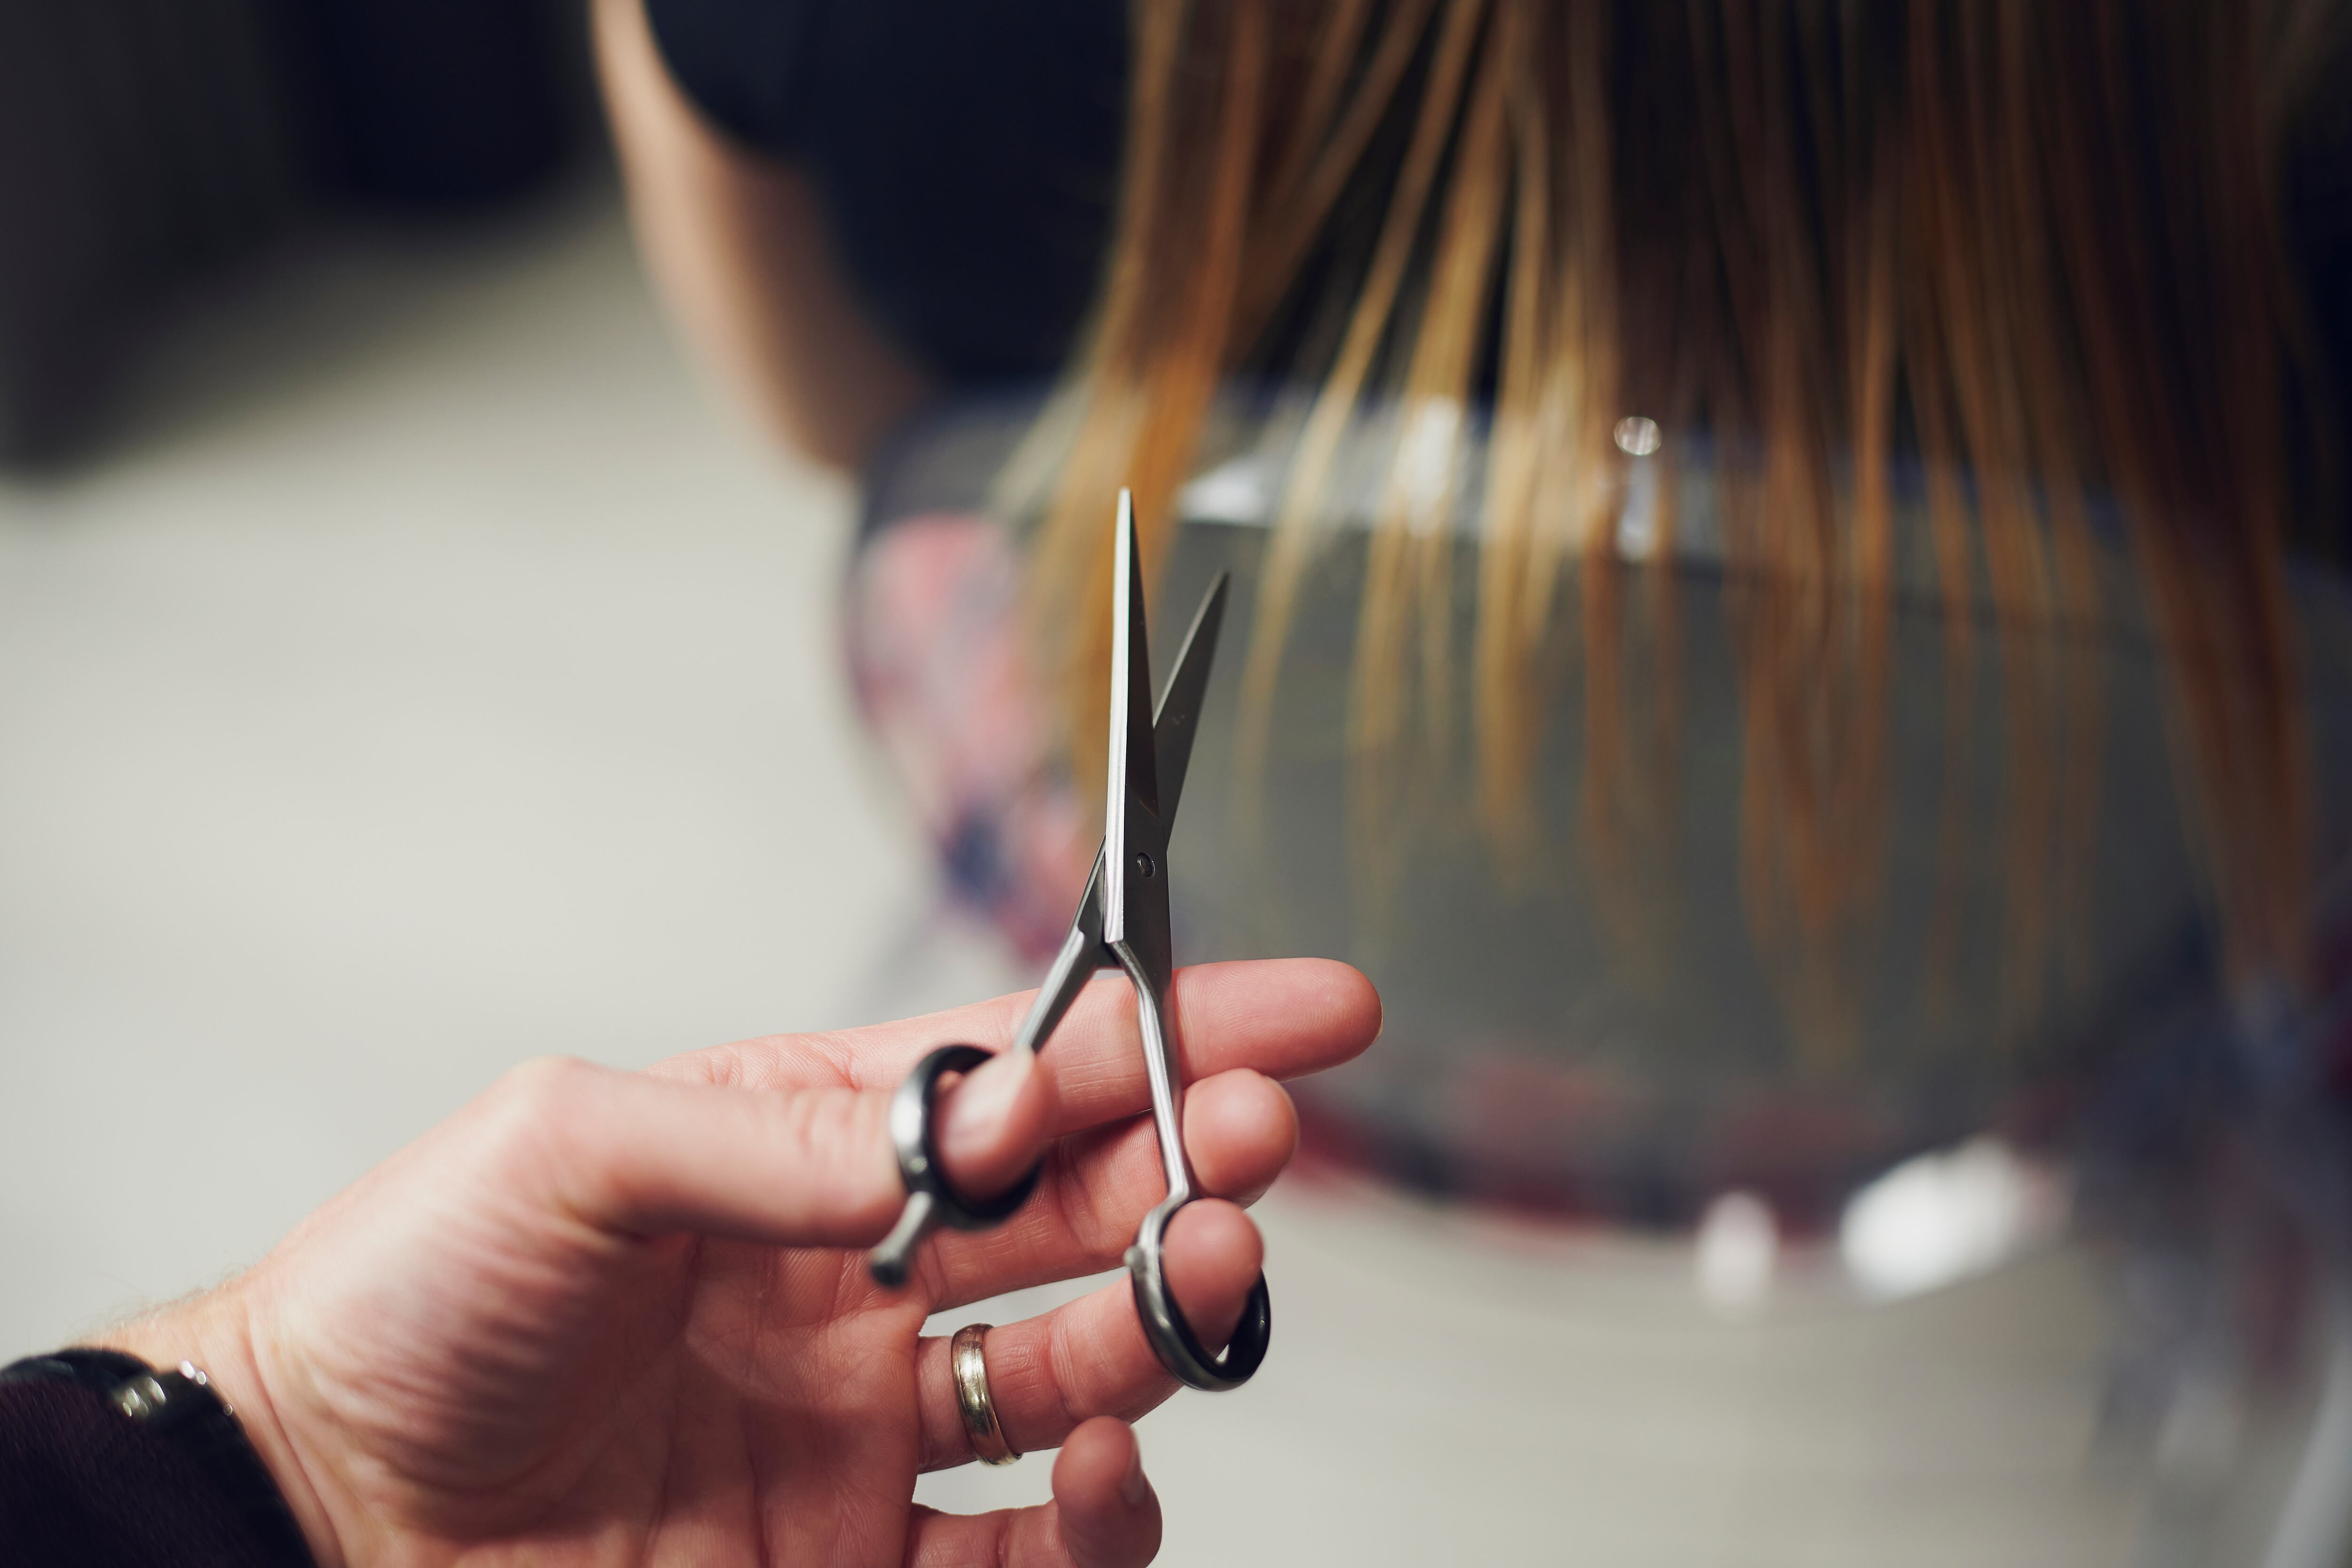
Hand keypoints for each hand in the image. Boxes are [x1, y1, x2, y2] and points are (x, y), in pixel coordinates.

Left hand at [105, 959, 1377, 1567]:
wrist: (310, 1508)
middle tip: (1259, 1146)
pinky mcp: (857, 1558)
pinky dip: (1100, 1515)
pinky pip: (1029, 1546)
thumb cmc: (407, 1298)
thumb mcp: (571, 1149)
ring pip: (1082, 1371)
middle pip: (1079, 1215)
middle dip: (1191, 1167)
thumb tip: (961, 1126)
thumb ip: (776, 1132)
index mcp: (803, 1147)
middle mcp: (859, 1280)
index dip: (1172, 1035)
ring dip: (1167, 1323)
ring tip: (1207, 1279)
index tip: (1307, 1012)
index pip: (1021, 1079)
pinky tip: (1105, 1467)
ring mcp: (866, 1428)